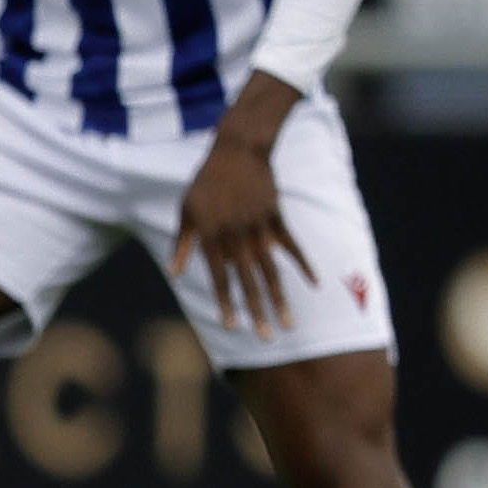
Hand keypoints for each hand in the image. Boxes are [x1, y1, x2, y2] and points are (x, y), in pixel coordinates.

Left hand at [170, 120, 309, 339]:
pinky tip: (314, 283)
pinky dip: (304, 265)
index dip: (227, 303)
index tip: (234, 327)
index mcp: (213, 238)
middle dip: (258, 312)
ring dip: (281, 298)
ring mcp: (260, 228)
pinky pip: (292, 246)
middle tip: (268, 338)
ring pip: (272, 270)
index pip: (221, 279)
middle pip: (250, 282)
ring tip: (290, 322)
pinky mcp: (277, 218)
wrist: (237, 150)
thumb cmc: (206, 181)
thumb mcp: (186, 210)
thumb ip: (182, 243)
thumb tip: (173, 272)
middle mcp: (237, 237)